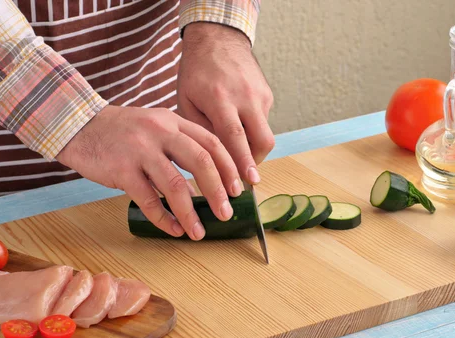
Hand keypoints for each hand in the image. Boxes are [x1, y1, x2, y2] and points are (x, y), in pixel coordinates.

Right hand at [56, 105, 242, 240]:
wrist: (77, 124)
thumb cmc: (120, 131)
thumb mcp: (155, 127)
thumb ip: (180, 147)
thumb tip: (205, 183)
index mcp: (173, 122)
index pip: (212, 143)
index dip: (230, 167)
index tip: (241, 188)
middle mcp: (161, 132)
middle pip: (201, 162)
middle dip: (218, 191)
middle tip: (226, 212)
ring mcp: (140, 150)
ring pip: (175, 185)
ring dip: (191, 213)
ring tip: (199, 232)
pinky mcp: (121, 169)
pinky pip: (148, 199)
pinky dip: (163, 218)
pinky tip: (173, 229)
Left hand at [178, 22, 274, 184]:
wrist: (218, 38)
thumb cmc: (196, 72)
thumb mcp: (186, 100)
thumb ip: (200, 130)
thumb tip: (213, 161)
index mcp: (220, 99)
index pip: (235, 138)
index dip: (243, 163)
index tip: (248, 183)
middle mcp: (245, 97)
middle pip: (262, 140)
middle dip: (255, 164)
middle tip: (245, 180)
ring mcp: (260, 95)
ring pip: (265, 134)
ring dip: (253, 150)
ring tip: (237, 155)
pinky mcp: (267, 95)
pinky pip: (262, 122)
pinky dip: (252, 132)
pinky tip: (238, 127)